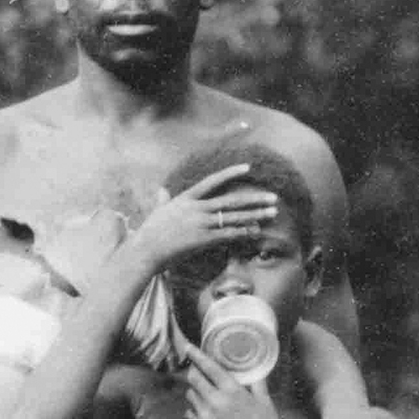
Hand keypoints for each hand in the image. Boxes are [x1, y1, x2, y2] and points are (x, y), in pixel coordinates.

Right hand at [129, 165, 278, 275]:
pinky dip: (243, 231)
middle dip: (254, 198)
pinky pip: (228, 234)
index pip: (213, 181)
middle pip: (231, 200)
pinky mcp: (203, 240)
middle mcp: (197, 208)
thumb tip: (161, 190)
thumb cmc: (149, 233)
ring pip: (234, 217)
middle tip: (273, 197)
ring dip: (255, 215)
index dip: (231, 173)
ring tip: (272, 213)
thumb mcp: (157, 212)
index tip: (247, 168)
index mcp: (187, 198)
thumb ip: (162, 200)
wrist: (145, 251)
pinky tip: (256, 230)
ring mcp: (201, 224)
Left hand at [182, 344, 286, 418]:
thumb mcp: (265, 401)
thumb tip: (255, 370)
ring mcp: (206, 417)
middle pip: (194, 379)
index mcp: (233, 391)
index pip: (210, 367)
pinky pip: (189, 413)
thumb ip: (257, 383)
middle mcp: (216, 401)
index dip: (197, 356)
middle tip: (196, 369)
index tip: (188, 347)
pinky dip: (193, 408)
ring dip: (194, 390)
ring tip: (205, 392)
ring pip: (190, 395)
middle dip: (193, 371)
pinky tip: (203, 409)